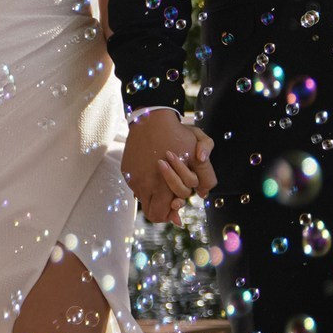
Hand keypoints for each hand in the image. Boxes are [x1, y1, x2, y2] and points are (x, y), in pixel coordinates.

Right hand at [122, 110, 216, 225]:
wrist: (151, 118)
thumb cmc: (177, 133)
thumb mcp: (199, 150)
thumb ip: (206, 174)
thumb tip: (203, 194)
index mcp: (164, 184)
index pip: (165, 214)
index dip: (173, 214)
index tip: (177, 205)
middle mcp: (146, 186)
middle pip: (153, 214)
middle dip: (163, 210)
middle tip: (171, 201)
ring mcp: (134, 180)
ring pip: (143, 201)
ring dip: (154, 197)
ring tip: (162, 184)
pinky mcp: (126, 172)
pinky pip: (136, 187)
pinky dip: (145, 184)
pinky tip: (153, 171)